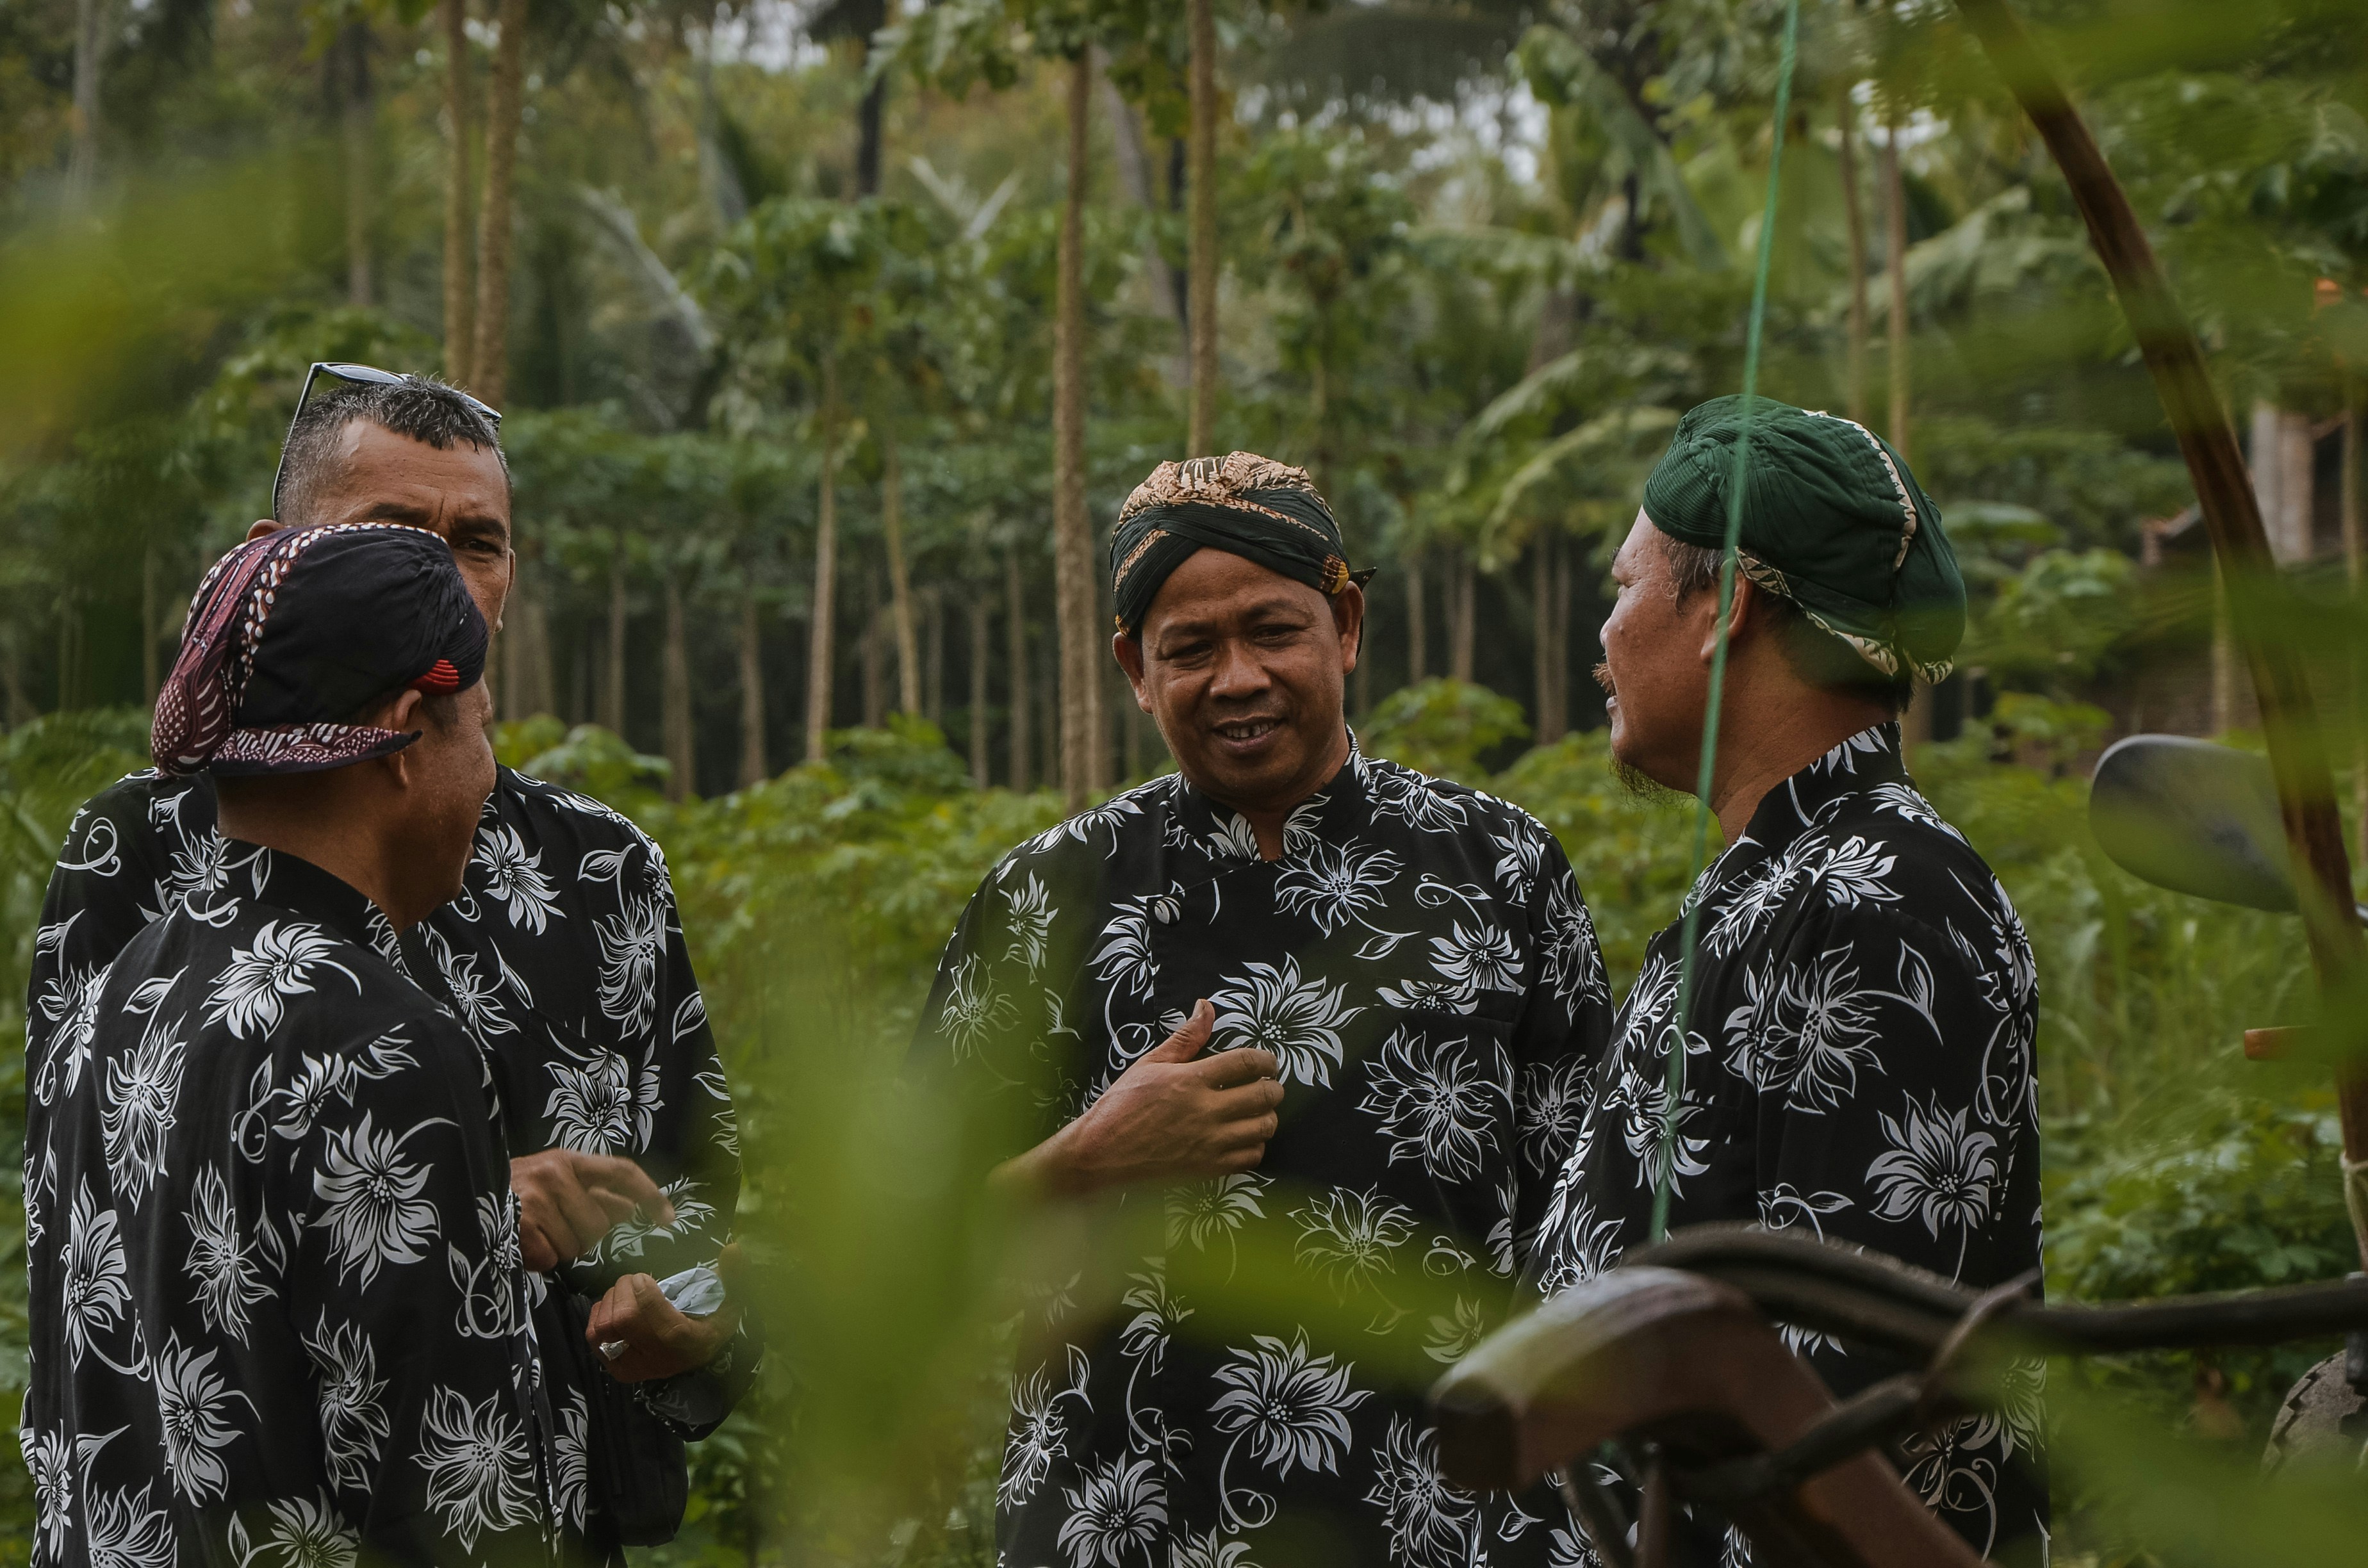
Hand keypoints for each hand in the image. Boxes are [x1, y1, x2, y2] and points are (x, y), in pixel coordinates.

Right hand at [512, 1150, 674, 1271]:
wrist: (455, 1193)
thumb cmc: (510, 1194)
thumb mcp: (551, 1183)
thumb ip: (587, 1193)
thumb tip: (628, 1210)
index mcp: (569, 1160)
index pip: (622, 1172)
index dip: (649, 1195)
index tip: (669, 1219)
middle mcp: (555, 1171)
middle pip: (600, 1225)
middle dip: (583, 1238)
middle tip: (553, 1231)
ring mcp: (537, 1196)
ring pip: (575, 1246)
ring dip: (557, 1250)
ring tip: (533, 1235)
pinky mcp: (519, 1221)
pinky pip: (548, 1257)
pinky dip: (536, 1260)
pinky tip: (521, 1245)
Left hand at [585, 1257, 740, 1383]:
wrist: (696, 1355)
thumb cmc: (713, 1321)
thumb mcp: (732, 1299)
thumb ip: (735, 1275)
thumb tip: (734, 1247)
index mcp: (687, 1343)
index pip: (657, 1322)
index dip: (645, 1293)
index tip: (644, 1276)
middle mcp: (659, 1360)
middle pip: (624, 1320)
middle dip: (624, 1289)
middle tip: (634, 1279)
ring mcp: (634, 1367)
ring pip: (605, 1327)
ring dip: (610, 1300)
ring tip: (625, 1292)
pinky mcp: (616, 1368)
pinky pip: (594, 1336)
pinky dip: (599, 1313)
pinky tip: (614, 1306)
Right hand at [995, 1000, 1283, 1200]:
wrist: (1102, 1151)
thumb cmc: (1122, 1105)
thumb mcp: (1151, 1063)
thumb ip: (1186, 1037)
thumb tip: (1206, 1006)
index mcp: (1190, 1080)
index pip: (1246, 1063)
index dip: (1266, 1060)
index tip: (1268, 1062)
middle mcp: (1205, 1111)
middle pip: (1263, 1096)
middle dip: (1274, 1087)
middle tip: (1268, 1085)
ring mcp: (1209, 1142)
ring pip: (1263, 1128)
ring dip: (1268, 1116)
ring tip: (1258, 1111)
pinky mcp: (1208, 1167)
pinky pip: (1251, 1157)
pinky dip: (1255, 1146)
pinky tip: (1244, 1137)